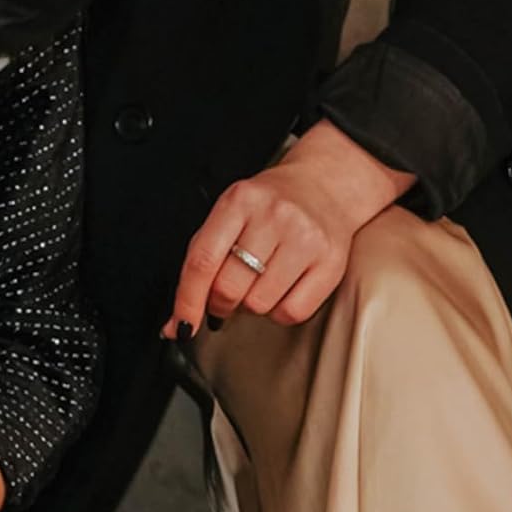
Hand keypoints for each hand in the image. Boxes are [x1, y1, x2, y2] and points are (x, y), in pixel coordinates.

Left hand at [163, 120, 414, 335]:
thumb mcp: (230, 212)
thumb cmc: (268, 205)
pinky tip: (280, 291)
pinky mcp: (330, 263)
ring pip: (260, 304)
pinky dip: (279, 312)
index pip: (202, 260)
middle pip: (229, 287)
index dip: (187, 300)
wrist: (322, 186)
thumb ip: (204, 254)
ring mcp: (304, 239)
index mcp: (238, 201)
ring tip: (258, 283)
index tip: (181, 326)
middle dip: (219, 303)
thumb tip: (182, 314)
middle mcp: (272, 217)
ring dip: (251, 306)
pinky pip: (293, 312)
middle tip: (224, 297)